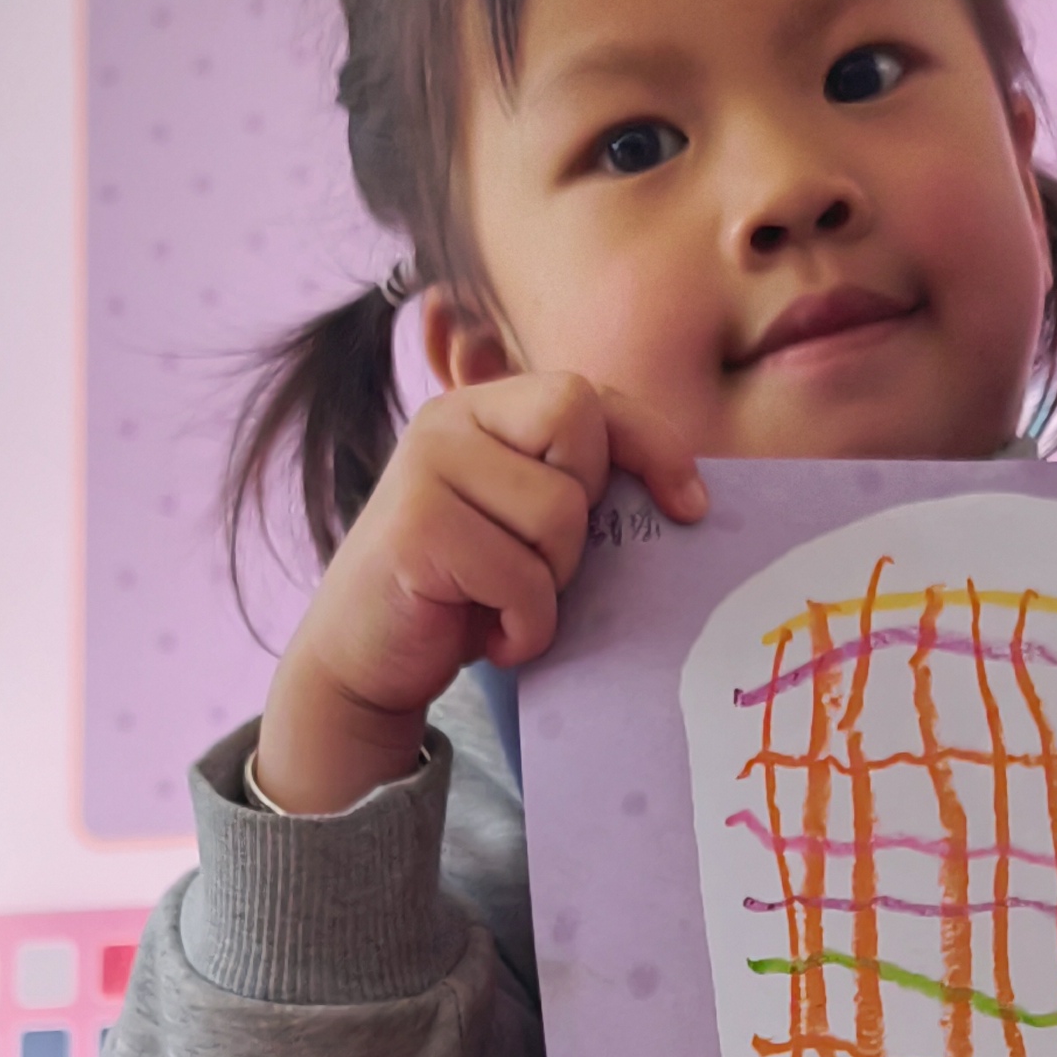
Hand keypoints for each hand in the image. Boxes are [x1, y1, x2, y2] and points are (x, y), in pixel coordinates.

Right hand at [256, 373, 705, 814]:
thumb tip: (686, 492)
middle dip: (583, 519)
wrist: (366, 659)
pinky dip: (523, 626)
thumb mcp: (522, 526)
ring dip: (548, 586)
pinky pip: (521, 577)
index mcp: (483, 409)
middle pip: (578, 432)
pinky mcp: (416, 530)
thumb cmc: (462, 594)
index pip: (591, 396)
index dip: (653, 445)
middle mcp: (448, 421)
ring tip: (504, 604)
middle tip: (539, 565)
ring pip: (557, 514)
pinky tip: (488, 635)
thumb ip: (572, 485)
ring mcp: (425, 467)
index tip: (691, 507)